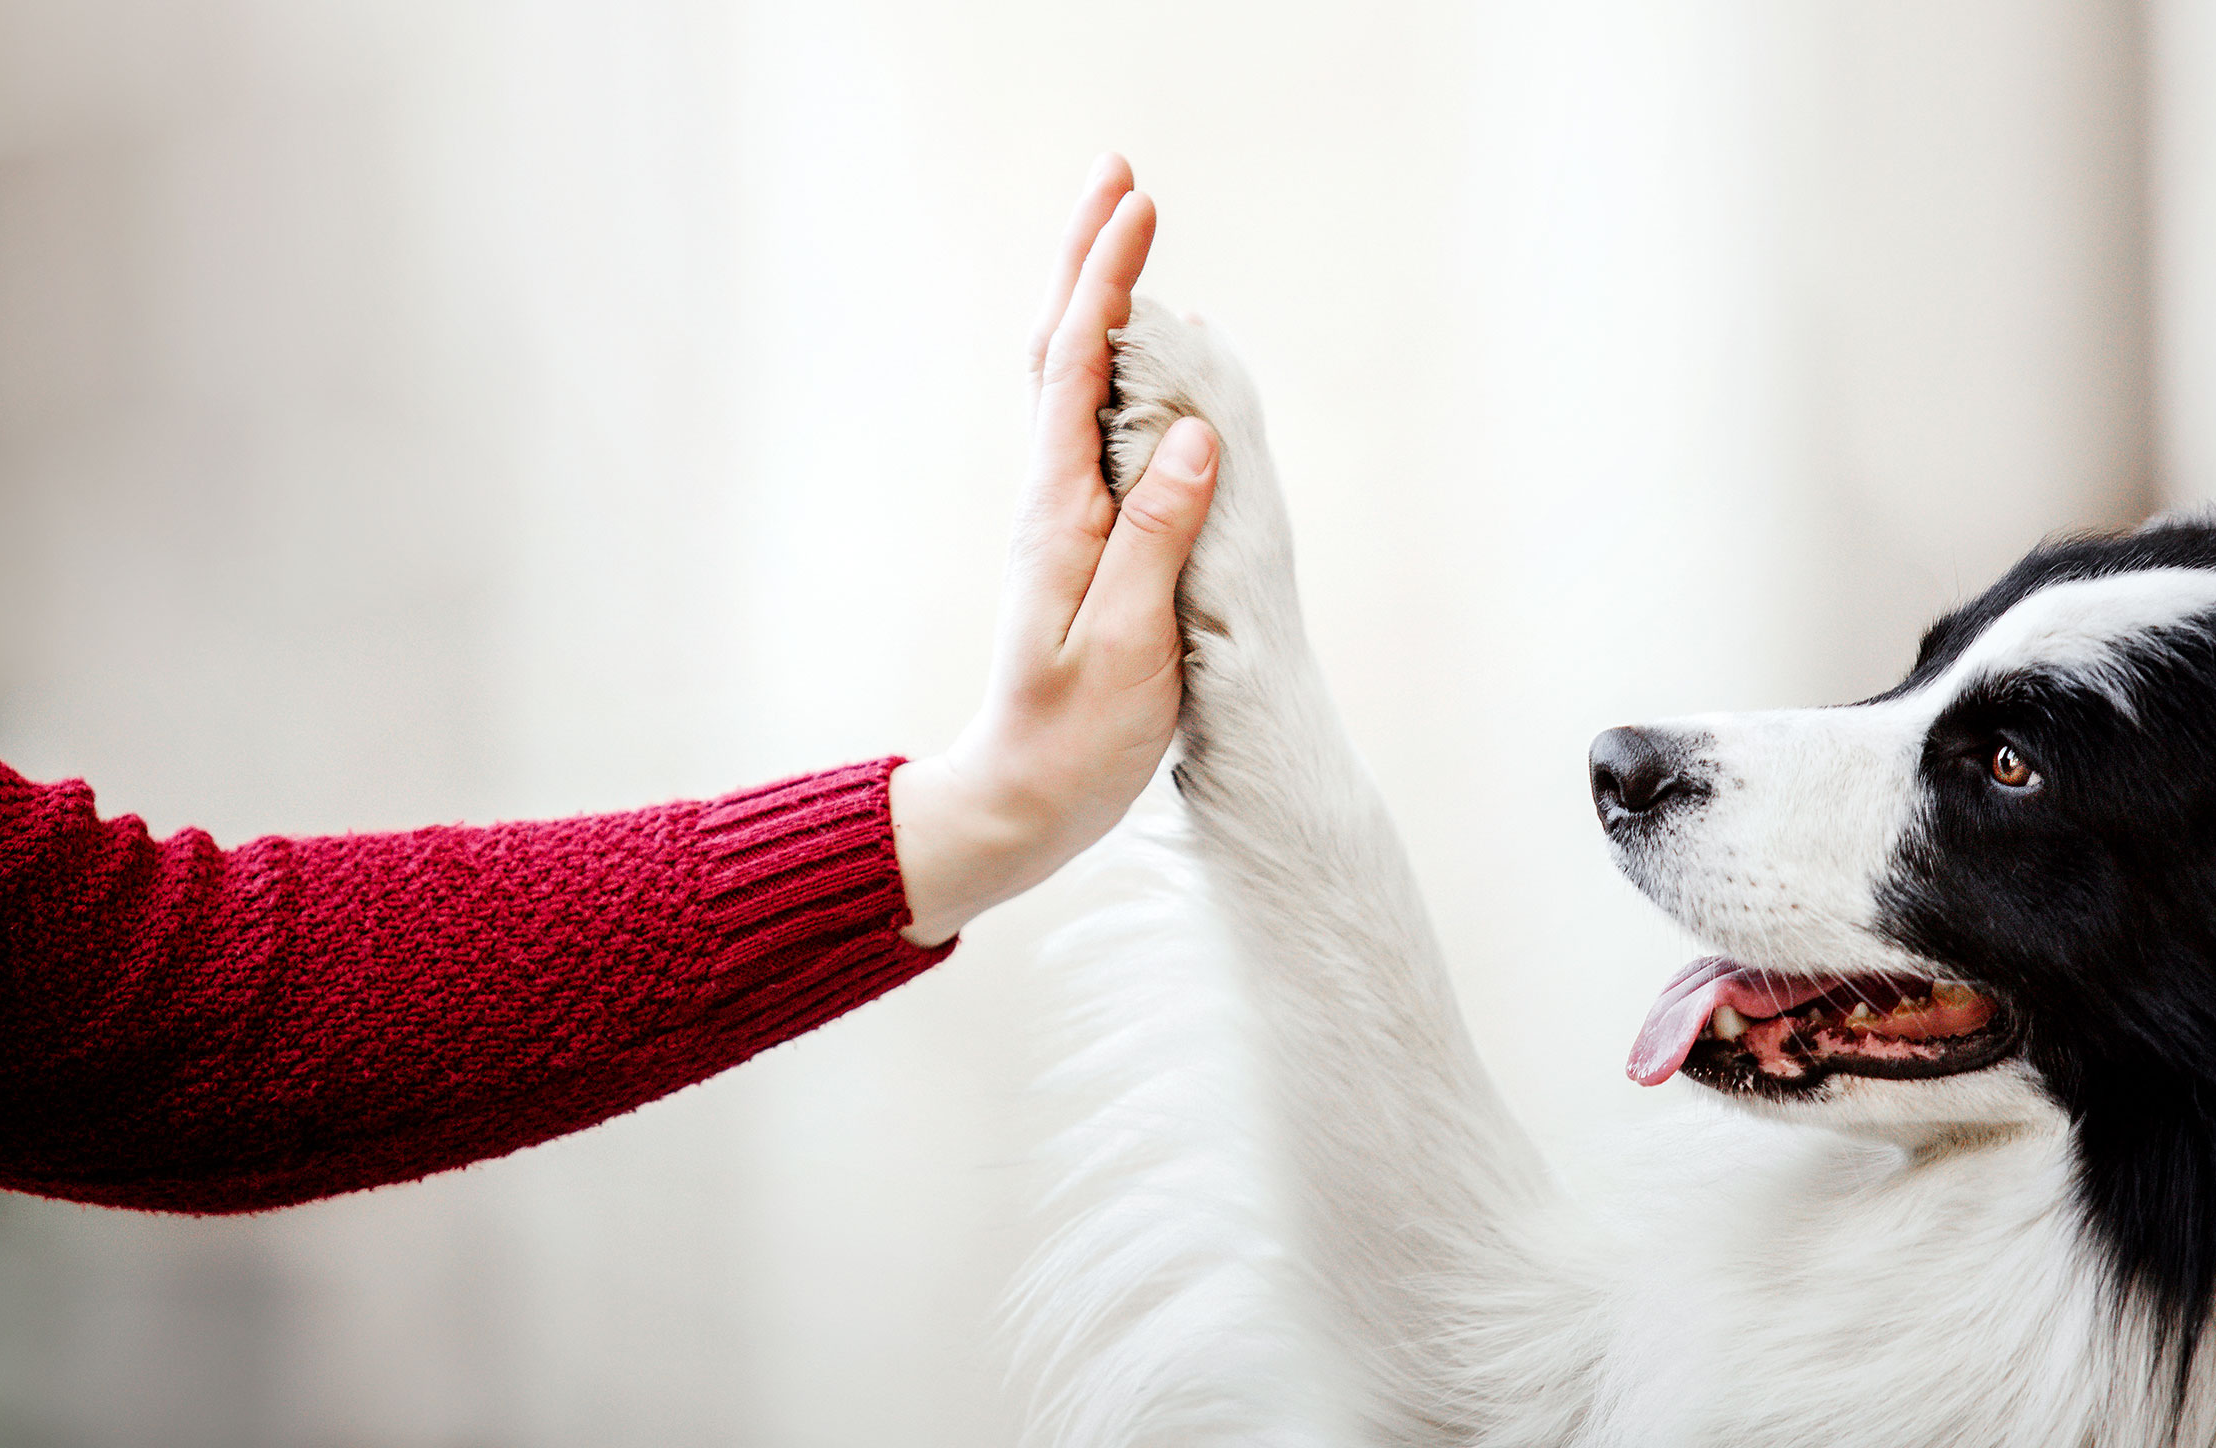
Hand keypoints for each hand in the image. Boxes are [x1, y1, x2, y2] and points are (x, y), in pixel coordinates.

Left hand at [889, 155, 1218, 946]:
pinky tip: (1140, 358)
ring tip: (1126, 235)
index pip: (1076, 368)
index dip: (1107, 281)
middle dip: (1090, 261)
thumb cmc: (1076, 737)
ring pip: (1069, 384)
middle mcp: (1054, 499)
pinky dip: (1110, 368)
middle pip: (1059, 352)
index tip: (1138, 206)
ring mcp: (1065, 518)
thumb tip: (1191, 432)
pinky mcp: (1083, 543)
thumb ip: (1157, 535)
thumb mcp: (1126, 643)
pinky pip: (1091, 431)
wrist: (1024, 799)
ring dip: (1095, 303)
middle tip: (1121, 177)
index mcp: (1061, 512)